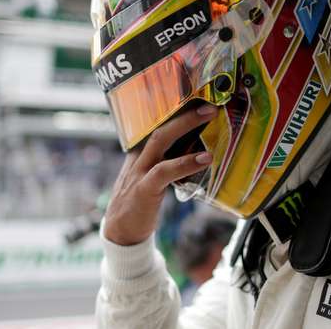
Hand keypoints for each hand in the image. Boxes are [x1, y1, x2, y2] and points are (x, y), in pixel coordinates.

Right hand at [103, 105, 217, 245]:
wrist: (120, 232)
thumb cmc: (141, 201)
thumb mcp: (151, 175)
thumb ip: (168, 160)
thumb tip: (198, 148)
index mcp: (140, 151)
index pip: (156, 124)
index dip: (176, 110)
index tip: (198, 98)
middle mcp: (139, 156)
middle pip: (160, 125)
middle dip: (185, 112)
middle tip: (210, 104)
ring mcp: (140, 171)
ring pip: (161, 140)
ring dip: (187, 125)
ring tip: (210, 117)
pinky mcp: (144, 189)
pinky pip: (165, 171)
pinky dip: (186, 163)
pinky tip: (206, 158)